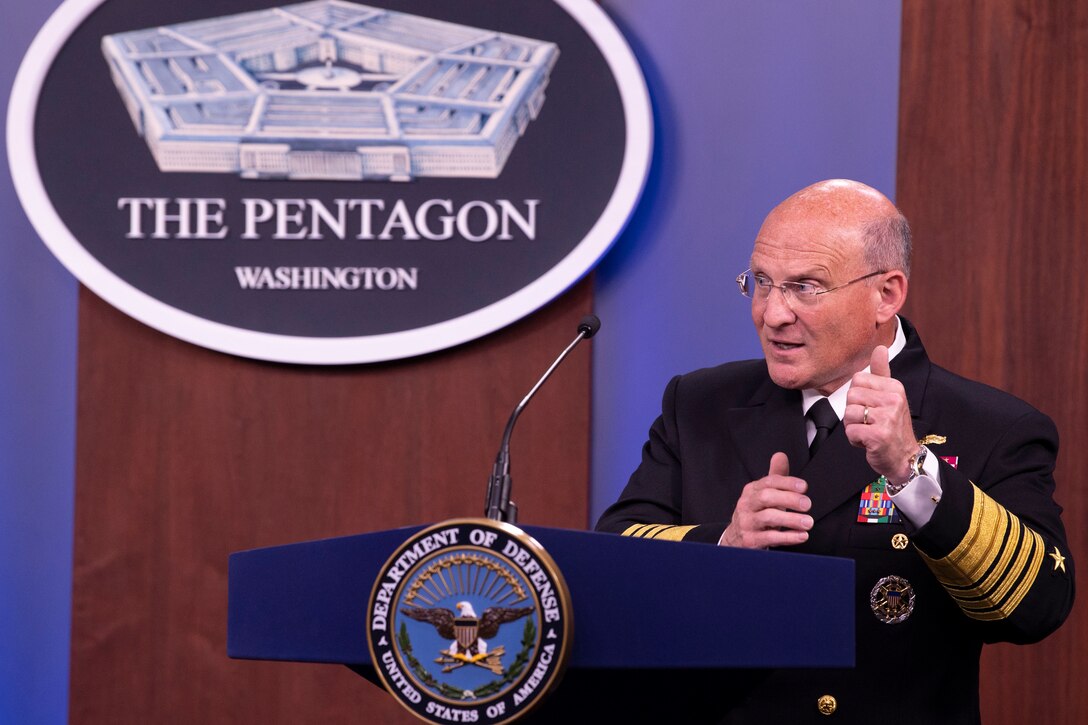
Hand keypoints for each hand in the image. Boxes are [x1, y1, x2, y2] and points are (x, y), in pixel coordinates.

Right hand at [719, 452, 812, 548]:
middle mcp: (746, 504)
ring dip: (791, 519)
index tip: (804, 486)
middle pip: (766, 497)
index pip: (769, 482)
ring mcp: (747, 522)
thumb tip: (781, 455)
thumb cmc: (756, 512)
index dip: (787, 483)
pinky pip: (769, 537)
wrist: (736, 538)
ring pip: (768, 518)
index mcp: (751, 490)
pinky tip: (802, 536)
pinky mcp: (750, 540)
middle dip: (789, 499)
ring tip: (809, 522)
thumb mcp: (764, 494)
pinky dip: (787, 537)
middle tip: (807, 504)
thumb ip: (775, 476)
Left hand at [844, 346, 917, 481]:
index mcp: (894, 387)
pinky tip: (868, 442)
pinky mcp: (878, 435)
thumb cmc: (892, 426)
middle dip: (853, 412)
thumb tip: (880, 347)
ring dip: (853, 427)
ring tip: (869, 431)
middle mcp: (893, 400)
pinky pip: (850, 431)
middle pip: (850, 396)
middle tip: (870, 422)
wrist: (904, 457)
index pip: (857, 379)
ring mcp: (887, 418)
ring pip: (848, 414)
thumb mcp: (891, 396)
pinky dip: (854, 440)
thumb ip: (882, 372)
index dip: (858, 397)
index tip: (872, 407)